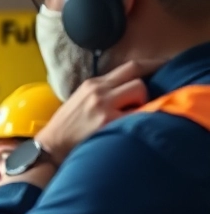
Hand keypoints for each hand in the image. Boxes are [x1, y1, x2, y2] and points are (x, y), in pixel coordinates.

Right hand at [34, 59, 164, 165]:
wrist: (48, 149)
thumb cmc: (65, 130)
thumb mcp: (79, 102)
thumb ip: (102, 92)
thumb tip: (127, 90)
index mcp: (92, 84)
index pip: (129, 66)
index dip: (151, 64)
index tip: (165, 65)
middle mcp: (98, 91)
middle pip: (137, 76)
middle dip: (143, 92)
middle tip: (136, 107)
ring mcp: (103, 106)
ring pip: (140, 90)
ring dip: (141, 104)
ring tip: (127, 119)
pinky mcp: (107, 122)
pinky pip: (137, 114)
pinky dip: (139, 119)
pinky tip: (127, 129)